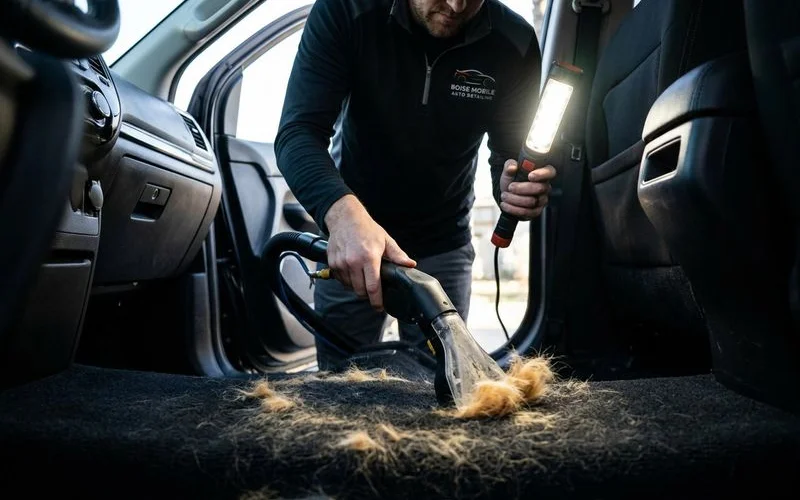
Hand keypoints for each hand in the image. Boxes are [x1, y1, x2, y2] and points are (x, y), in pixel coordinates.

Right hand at [324, 194, 415, 310]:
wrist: (345, 218)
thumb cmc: (366, 229)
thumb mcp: (385, 240)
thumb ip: (397, 255)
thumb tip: (410, 265)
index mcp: (369, 257)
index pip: (373, 287)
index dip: (377, 301)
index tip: (379, 307)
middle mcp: (353, 262)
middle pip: (360, 291)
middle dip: (367, 295)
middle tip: (372, 291)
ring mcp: (341, 263)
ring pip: (350, 287)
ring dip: (357, 287)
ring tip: (363, 276)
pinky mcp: (332, 263)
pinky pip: (341, 280)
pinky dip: (347, 280)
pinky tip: (353, 271)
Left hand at [499, 159, 555, 219]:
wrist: (507, 196)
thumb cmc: (512, 181)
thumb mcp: (508, 172)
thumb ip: (509, 166)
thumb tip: (512, 167)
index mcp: (542, 174)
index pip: (550, 172)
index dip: (542, 174)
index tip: (530, 176)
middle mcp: (545, 187)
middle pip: (539, 189)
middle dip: (522, 188)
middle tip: (510, 187)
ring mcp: (542, 201)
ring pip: (531, 202)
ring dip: (514, 199)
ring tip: (504, 195)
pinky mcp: (536, 212)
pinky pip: (527, 212)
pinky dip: (513, 209)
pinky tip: (505, 204)